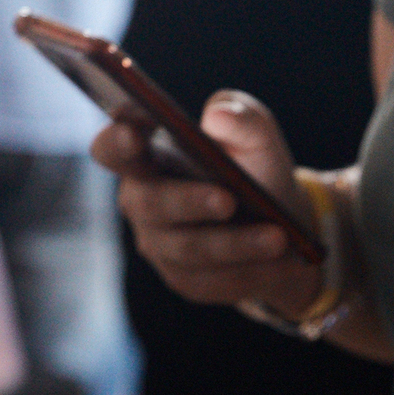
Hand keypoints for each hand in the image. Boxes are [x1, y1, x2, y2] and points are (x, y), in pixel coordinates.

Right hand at [89, 90, 320, 312]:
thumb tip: (218, 115)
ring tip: (277, 237)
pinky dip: (249, 268)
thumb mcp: (258, 139)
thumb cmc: (254, 171)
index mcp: (145, 158)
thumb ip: (243, 117)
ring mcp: (159, 244)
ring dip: (235, 242)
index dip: (116, 143)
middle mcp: (141, 203)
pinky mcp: (184, 279)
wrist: (282, 226)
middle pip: (150, 204)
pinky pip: (212, 278)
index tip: (134, 134)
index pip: (111, 149)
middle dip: (188, 201)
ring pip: (189, 248)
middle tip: (227, 200)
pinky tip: (279, 261)